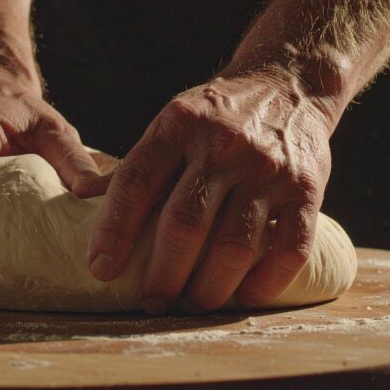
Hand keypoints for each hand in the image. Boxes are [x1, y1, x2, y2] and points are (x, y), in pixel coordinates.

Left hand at [85, 72, 333, 313]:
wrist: (288, 85)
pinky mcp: (307, 189)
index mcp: (179, 125)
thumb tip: (82, 197)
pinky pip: (288, 249)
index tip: (101, 269)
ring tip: (194, 304)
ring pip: (234, 245)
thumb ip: (136, 164)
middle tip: (152, 301)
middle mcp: (223, 145)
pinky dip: (264, 284)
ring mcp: (268, 167)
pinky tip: (243, 297)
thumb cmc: (217, 115)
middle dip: (163, 275)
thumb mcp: (172, 122)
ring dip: (210, 288)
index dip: (113, 230)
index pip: (136, 182)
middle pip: (185, 223)